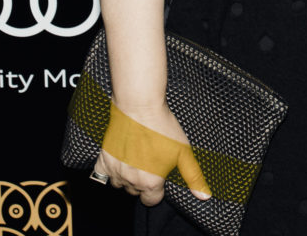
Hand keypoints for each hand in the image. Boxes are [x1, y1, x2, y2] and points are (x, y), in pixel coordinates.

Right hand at [93, 101, 211, 205]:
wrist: (140, 106)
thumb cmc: (162, 127)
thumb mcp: (183, 151)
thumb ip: (192, 176)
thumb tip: (204, 196)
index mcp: (150, 182)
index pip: (152, 200)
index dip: (158, 189)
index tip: (160, 174)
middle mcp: (131, 180)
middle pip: (136, 191)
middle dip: (143, 181)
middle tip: (149, 161)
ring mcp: (115, 170)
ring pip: (120, 184)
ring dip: (127, 176)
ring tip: (136, 159)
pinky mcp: (104, 158)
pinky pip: (102, 175)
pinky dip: (109, 171)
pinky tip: (119, 160)